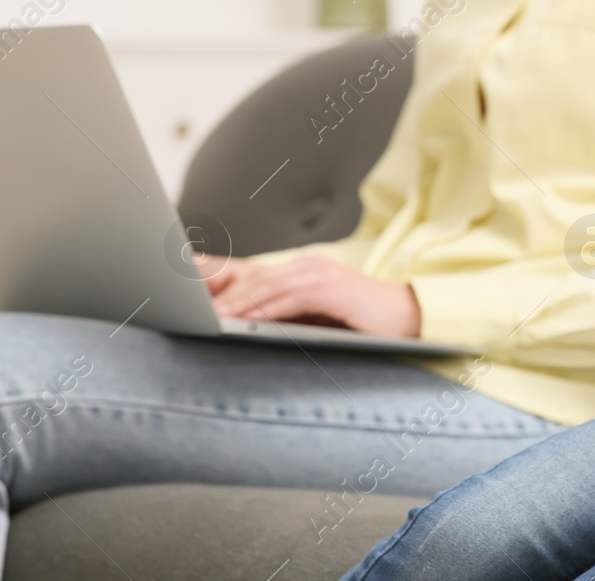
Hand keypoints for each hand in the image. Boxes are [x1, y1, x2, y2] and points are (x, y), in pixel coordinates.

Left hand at [194, 253, 421, 337]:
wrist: (410, 318)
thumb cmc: (363, 323)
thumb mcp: (317, 317)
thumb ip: (284, 315)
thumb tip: (242, 328)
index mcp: (302, 271)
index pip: (251, 274)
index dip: (216, 279)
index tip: (184, 292)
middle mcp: (308, 266)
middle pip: (253, 278)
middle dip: (219, 293)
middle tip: (186, 308)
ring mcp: (321, 275)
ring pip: (267, 288)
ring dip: (236, 304)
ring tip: (208, 320)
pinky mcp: (332, 289)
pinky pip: (290, 299)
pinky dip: (265, 310)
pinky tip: (245, 322)